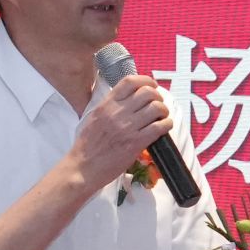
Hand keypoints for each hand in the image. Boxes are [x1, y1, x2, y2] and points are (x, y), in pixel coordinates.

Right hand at [71, 73, 172, 187]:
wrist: (82, 168)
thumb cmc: (86, 146)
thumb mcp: (93, 117)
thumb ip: (109, 106)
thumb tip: (127, 99)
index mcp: (106, 104)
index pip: (130, 81)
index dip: (146, 81)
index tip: (151, 85)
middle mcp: (117, 112)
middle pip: (147, 92)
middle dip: (158, 96)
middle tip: (158, 104)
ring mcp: (127, 127)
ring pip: (156, 108)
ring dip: (163, 111)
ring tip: (162, 117)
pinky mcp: (136, 143)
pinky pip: (159, 127)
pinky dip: (166, 125)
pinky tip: (164, 127)